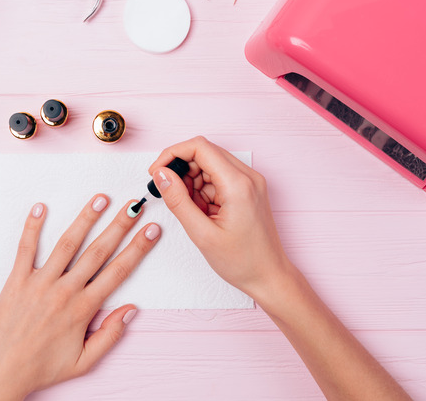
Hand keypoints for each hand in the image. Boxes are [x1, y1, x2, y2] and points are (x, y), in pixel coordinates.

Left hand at [0, 195, 160, 400]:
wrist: (1, 370)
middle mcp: (64, 291)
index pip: (118, 271)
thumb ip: (110, 335)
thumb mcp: (84, 362)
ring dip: (85, 219)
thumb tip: (131, 310)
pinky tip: (41, 207)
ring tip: (101, 198)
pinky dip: (33, 227)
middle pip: (98, 251)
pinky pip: (26, 248)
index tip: (152, 229)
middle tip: (136, 203)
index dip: (138, 248)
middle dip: (120, 225)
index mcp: (83, 309)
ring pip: (67, 244)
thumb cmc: (43, 367)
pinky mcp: (16, 280)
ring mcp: (39, 283)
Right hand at [148, 136, 290, 301]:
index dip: (172, 154)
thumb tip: (161, 175)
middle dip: (181, 170)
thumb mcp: (201, 233)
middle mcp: (247, 177)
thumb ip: (177, 200)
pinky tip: (203, 213)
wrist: (269, 277)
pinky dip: (202, 191)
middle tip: (171, 195)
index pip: (199, 147)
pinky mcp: (246, 190)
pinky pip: (217, 178)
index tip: (156, 172)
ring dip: (191, 182)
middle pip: (204, 153)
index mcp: (238, 184)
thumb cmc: (242, 262)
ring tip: (192, 211)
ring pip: (209, 165)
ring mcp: (249, 182)